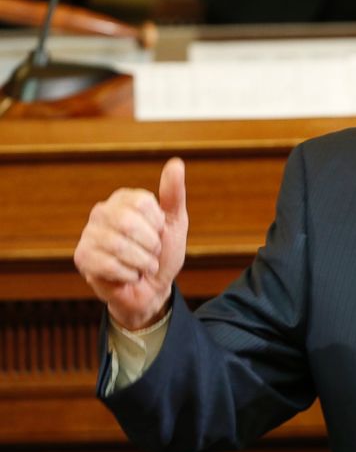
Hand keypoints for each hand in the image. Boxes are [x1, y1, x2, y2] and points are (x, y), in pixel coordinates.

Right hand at [73, 158, 187, 329]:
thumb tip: (176, 163)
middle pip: (128, 223)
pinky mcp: (82, 257)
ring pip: (119, 245)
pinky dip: (128, 275)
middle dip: (150, 245)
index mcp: (124, 199)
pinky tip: (128, 276)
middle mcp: (102, 211)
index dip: (157, 224)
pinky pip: (109, 265)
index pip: (142, 202)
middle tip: (152, 253)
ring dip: (141, 262)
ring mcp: (89, 234)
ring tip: (142, 266)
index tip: (159, 232)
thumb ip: (174, 195)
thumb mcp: (175, 223)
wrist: (153, 289)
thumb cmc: (163, 253)